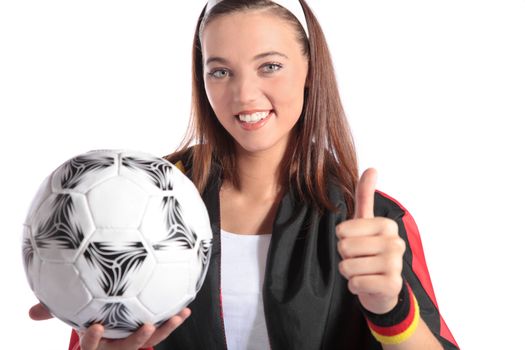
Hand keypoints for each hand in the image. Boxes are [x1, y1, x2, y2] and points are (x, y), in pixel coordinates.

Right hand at [29, 302, 190, 349]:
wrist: (102, 333)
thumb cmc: (85, 320)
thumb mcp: (69, 318)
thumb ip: (53, 314)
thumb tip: (31, 313)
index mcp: (96, 345)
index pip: (91, 347)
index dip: (93, 340)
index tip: (96, 327)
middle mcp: (115, 347)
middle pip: (127, 348)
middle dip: (138, 339)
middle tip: (148, 325)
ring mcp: (132, 343)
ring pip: (150, 341)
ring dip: (165, 329)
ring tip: (177, 316)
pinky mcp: (146, 335)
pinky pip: (161, 332)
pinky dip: (173, 320)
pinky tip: (185, 307)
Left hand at [336, 168, 405, 313]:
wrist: (381, 288)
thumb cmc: (369, 251)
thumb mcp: (365, 222)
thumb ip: (365, 196)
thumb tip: (372, 168)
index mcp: (387, 225)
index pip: (342, 230)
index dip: (342, 239)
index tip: (356, 243)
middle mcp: (396, 243)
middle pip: (344, 247)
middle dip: (345, 257)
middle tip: (359, 260)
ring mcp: (396, 265)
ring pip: (348, 266)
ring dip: (349, 272)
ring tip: (362, 271)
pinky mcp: (393, 286)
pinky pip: (356, 283)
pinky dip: (355, 286)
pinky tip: (366, 284)